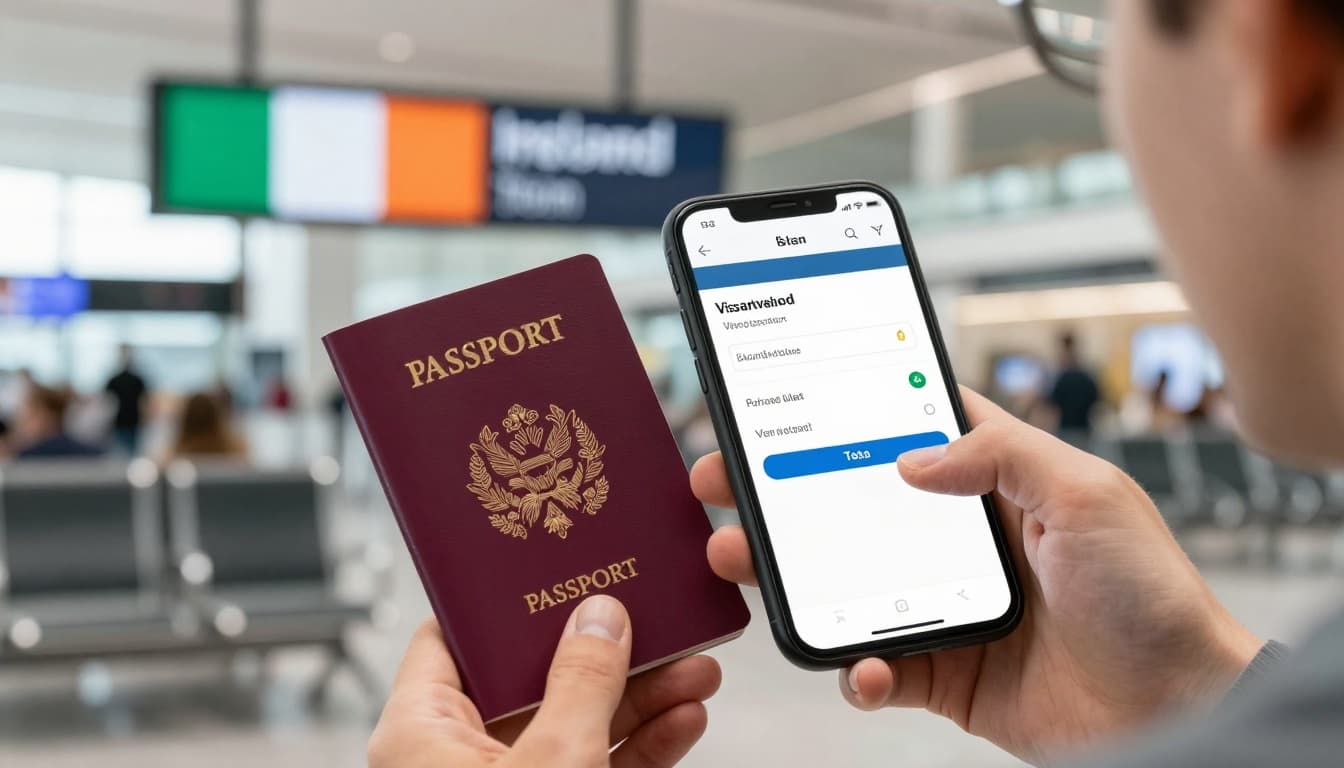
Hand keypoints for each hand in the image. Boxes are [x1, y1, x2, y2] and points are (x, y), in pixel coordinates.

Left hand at [369, 595, 720, 767]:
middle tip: (657, 622)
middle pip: (533, 679)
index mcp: (419, 733)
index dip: (506, 602)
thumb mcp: (549, 767)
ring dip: (639, 699)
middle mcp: (454, 759)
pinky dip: (640, 748)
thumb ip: (579, 686)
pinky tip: (683, 723)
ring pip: (575, 725)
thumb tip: (599, 617)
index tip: (562, 572)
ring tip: (694, 672)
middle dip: (606, 653)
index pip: (452, 638)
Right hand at [694, 388, 1261, 764]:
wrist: (1180, 707)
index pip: (903, 433)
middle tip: (721, 481)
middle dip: (779, 493)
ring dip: (786, 575)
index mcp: (993, 485)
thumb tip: (913, 458)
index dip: (842, 415)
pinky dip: (858, 670)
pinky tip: (864, 666)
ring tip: (741, 561)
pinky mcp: (942, 672)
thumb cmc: (1151, 594)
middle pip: (848, 506)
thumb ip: (1002, 456)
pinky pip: (876, 668)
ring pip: (841, 583)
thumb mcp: (1089, 495)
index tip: (779, 403)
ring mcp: (943, 606)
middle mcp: (959, 541)